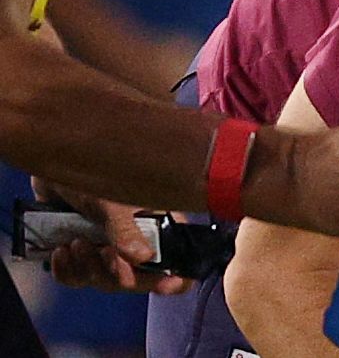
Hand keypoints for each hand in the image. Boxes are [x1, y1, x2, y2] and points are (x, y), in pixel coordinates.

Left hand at [29, 182, 185, 295]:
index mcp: (157, 227)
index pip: (177, 262)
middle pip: (136, 281)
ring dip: (86, 268)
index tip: (167, 284)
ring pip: (103, 282)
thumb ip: (126, 230)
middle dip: (114, 273)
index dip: (176, 277)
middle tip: (99, 252)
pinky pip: (76, 279)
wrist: (53, 162)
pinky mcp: (81, 253)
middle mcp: (135, 242)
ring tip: (74, 242)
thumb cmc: (93, 171)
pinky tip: (60, 251)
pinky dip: (65, 271)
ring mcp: (107, 249)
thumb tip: (144, 258)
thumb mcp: (112, 201)